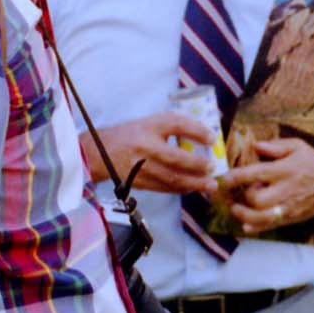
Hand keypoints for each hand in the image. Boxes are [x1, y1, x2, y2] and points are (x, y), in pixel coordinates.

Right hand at [82, 112, 217, 195]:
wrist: (100, 153)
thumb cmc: (132, 135)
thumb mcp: (150, 123)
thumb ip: (175, 127)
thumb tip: (206, 137)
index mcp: (148, 126)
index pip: (175, 124)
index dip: (196, 130)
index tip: (212, 138)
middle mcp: (144, 146)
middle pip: (174, 157)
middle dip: (197, 165)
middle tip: (213, 167)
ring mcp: (141, 167)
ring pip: (171, 178)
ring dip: (194, 183)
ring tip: (211, 185)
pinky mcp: (140, 182)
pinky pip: (165, 188)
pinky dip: (182, 189)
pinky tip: (194, 188)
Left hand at [219, 137, 313, 235]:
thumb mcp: (298, 146)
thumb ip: (275, 146)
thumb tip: (255, 146)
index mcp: (285, 170)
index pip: (255, 174)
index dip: (236, 177)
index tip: (223, 179)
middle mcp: (286, 189)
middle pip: (257, 199)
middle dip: (242, 198)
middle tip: (236, 194)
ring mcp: (289, 206)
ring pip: (262, 217)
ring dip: (244, 215)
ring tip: (236, 209)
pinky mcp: (292, 217)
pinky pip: (271, 226)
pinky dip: (256, 227)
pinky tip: (246, 224)